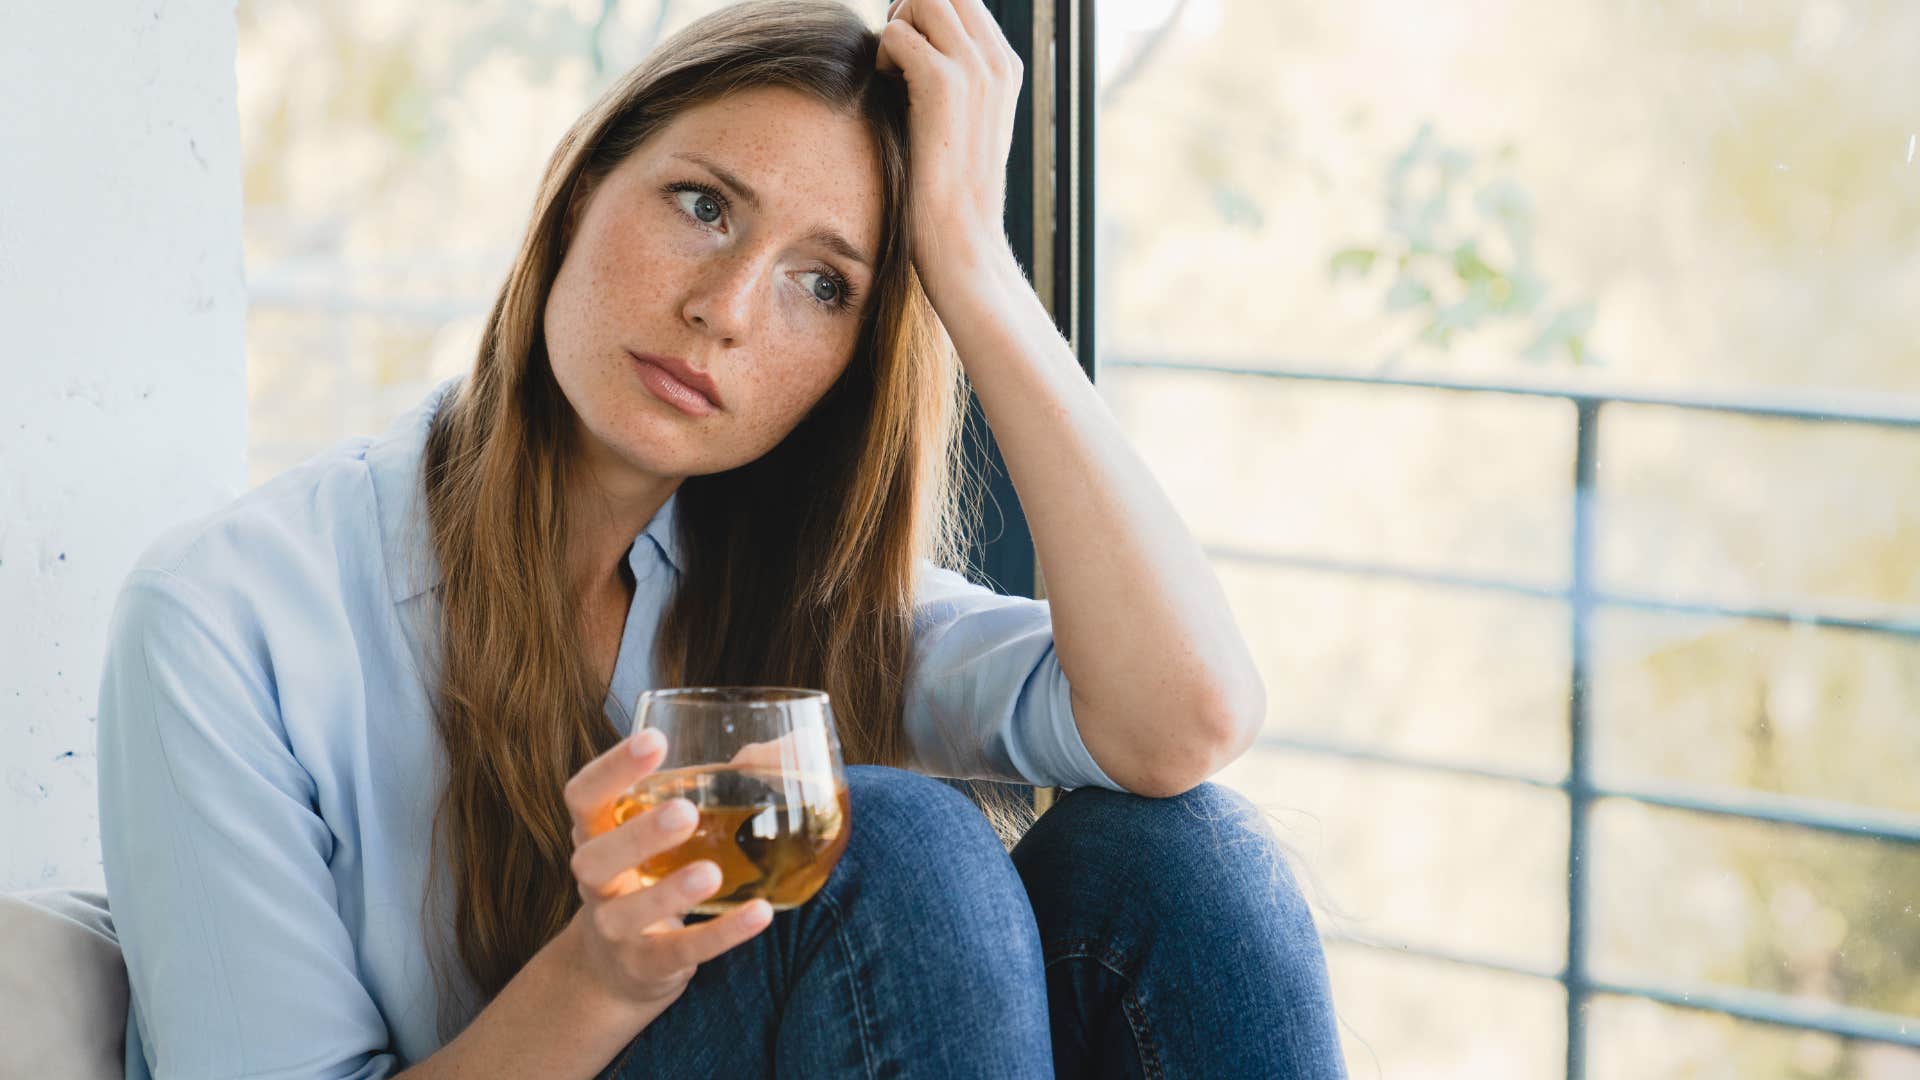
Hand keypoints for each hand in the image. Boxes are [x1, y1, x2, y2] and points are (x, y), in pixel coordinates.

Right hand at [562, 728, 774, 1014]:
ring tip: (712, 872)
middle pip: (595, 857)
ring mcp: (615, 929)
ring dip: (669, 892)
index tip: (655, 740)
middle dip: (637, 835)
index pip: (583, 796)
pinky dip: (721, 934)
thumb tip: (784, 747)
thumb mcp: (652, 835)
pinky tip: (760, 913)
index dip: (611, 768)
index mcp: (595, 835)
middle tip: (685, 811)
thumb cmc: (644, 876)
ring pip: (628, 913)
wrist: (613, 970)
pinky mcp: (647, 966)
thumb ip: (700, 789)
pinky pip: (681, 951)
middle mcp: (594, 881)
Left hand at [874, 0, 1022, 299]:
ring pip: (923, 0)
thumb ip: (951, 79)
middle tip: (896, 57)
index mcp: (1006, 67)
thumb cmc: (950, 192)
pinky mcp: (944, 85)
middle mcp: (997, 61)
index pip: (964, 0)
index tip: (907, 53)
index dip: (928, 13)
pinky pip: (900, 33)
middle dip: (911, 10)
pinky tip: (888, 91)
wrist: (962, 239)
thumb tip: (911, 45)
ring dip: (897, 28)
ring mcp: (975, 70)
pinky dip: (884, 56)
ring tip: (893, 73)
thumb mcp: (963, 124)